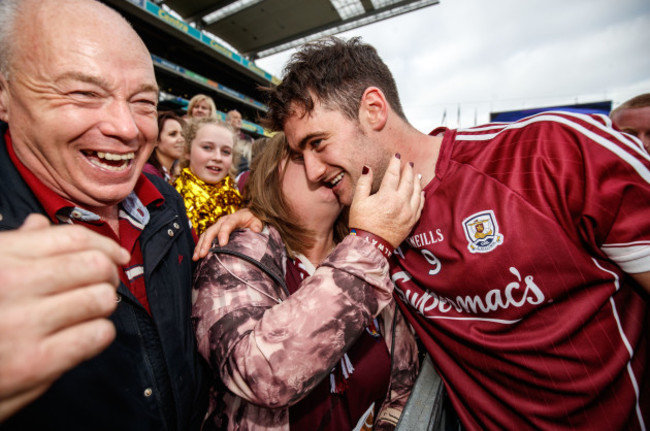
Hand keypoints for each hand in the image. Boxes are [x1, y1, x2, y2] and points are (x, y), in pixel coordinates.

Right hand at [0, 214, 129, 421]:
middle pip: (95, 265)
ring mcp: (23, 323)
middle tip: (103, 286)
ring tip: (88, 313)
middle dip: (108, 275)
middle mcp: (11, 283)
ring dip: (103, 306)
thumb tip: (39, 224)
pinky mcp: (35, 363)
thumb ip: (12, 249)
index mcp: (1, 256)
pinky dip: (99, 334)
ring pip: (101, 298)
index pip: (73, 237)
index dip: (106, 245)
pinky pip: (97, 334)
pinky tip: (81, 337)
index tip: (118, 254)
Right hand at [193, 208, 262, 259]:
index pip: (227, 224)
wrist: (248, 214)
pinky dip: (200, 247)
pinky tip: (196, 256)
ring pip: (206, 235)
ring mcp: (217, 226)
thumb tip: (256, 230)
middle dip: (206, 243)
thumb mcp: (258, 220)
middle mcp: (223, 221)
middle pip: (212, 231)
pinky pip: (205, 238)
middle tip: (203, 254)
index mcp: (234, 218)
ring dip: (200, 246)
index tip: (222, 244)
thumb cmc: (253, 218)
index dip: (224, 233)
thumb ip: (257, 224)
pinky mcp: (214, 231)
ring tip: (196, 257)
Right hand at [349, 155, 424, 246]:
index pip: (393, 174)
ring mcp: (408, 212)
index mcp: (387, 196)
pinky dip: (421, 196)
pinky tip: (420, 191)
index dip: (395, 163)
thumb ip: (364, 183)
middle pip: (408, 181)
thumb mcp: (358, 201)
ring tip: (416, 174)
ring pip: (416, 192)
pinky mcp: (412, 221)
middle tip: (408, 163)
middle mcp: (401, 202)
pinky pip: (420, 205)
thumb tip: (367, 168)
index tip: (396, 155)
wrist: (370, 245)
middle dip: (408, 170)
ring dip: (416, 181)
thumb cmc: (362, 223)